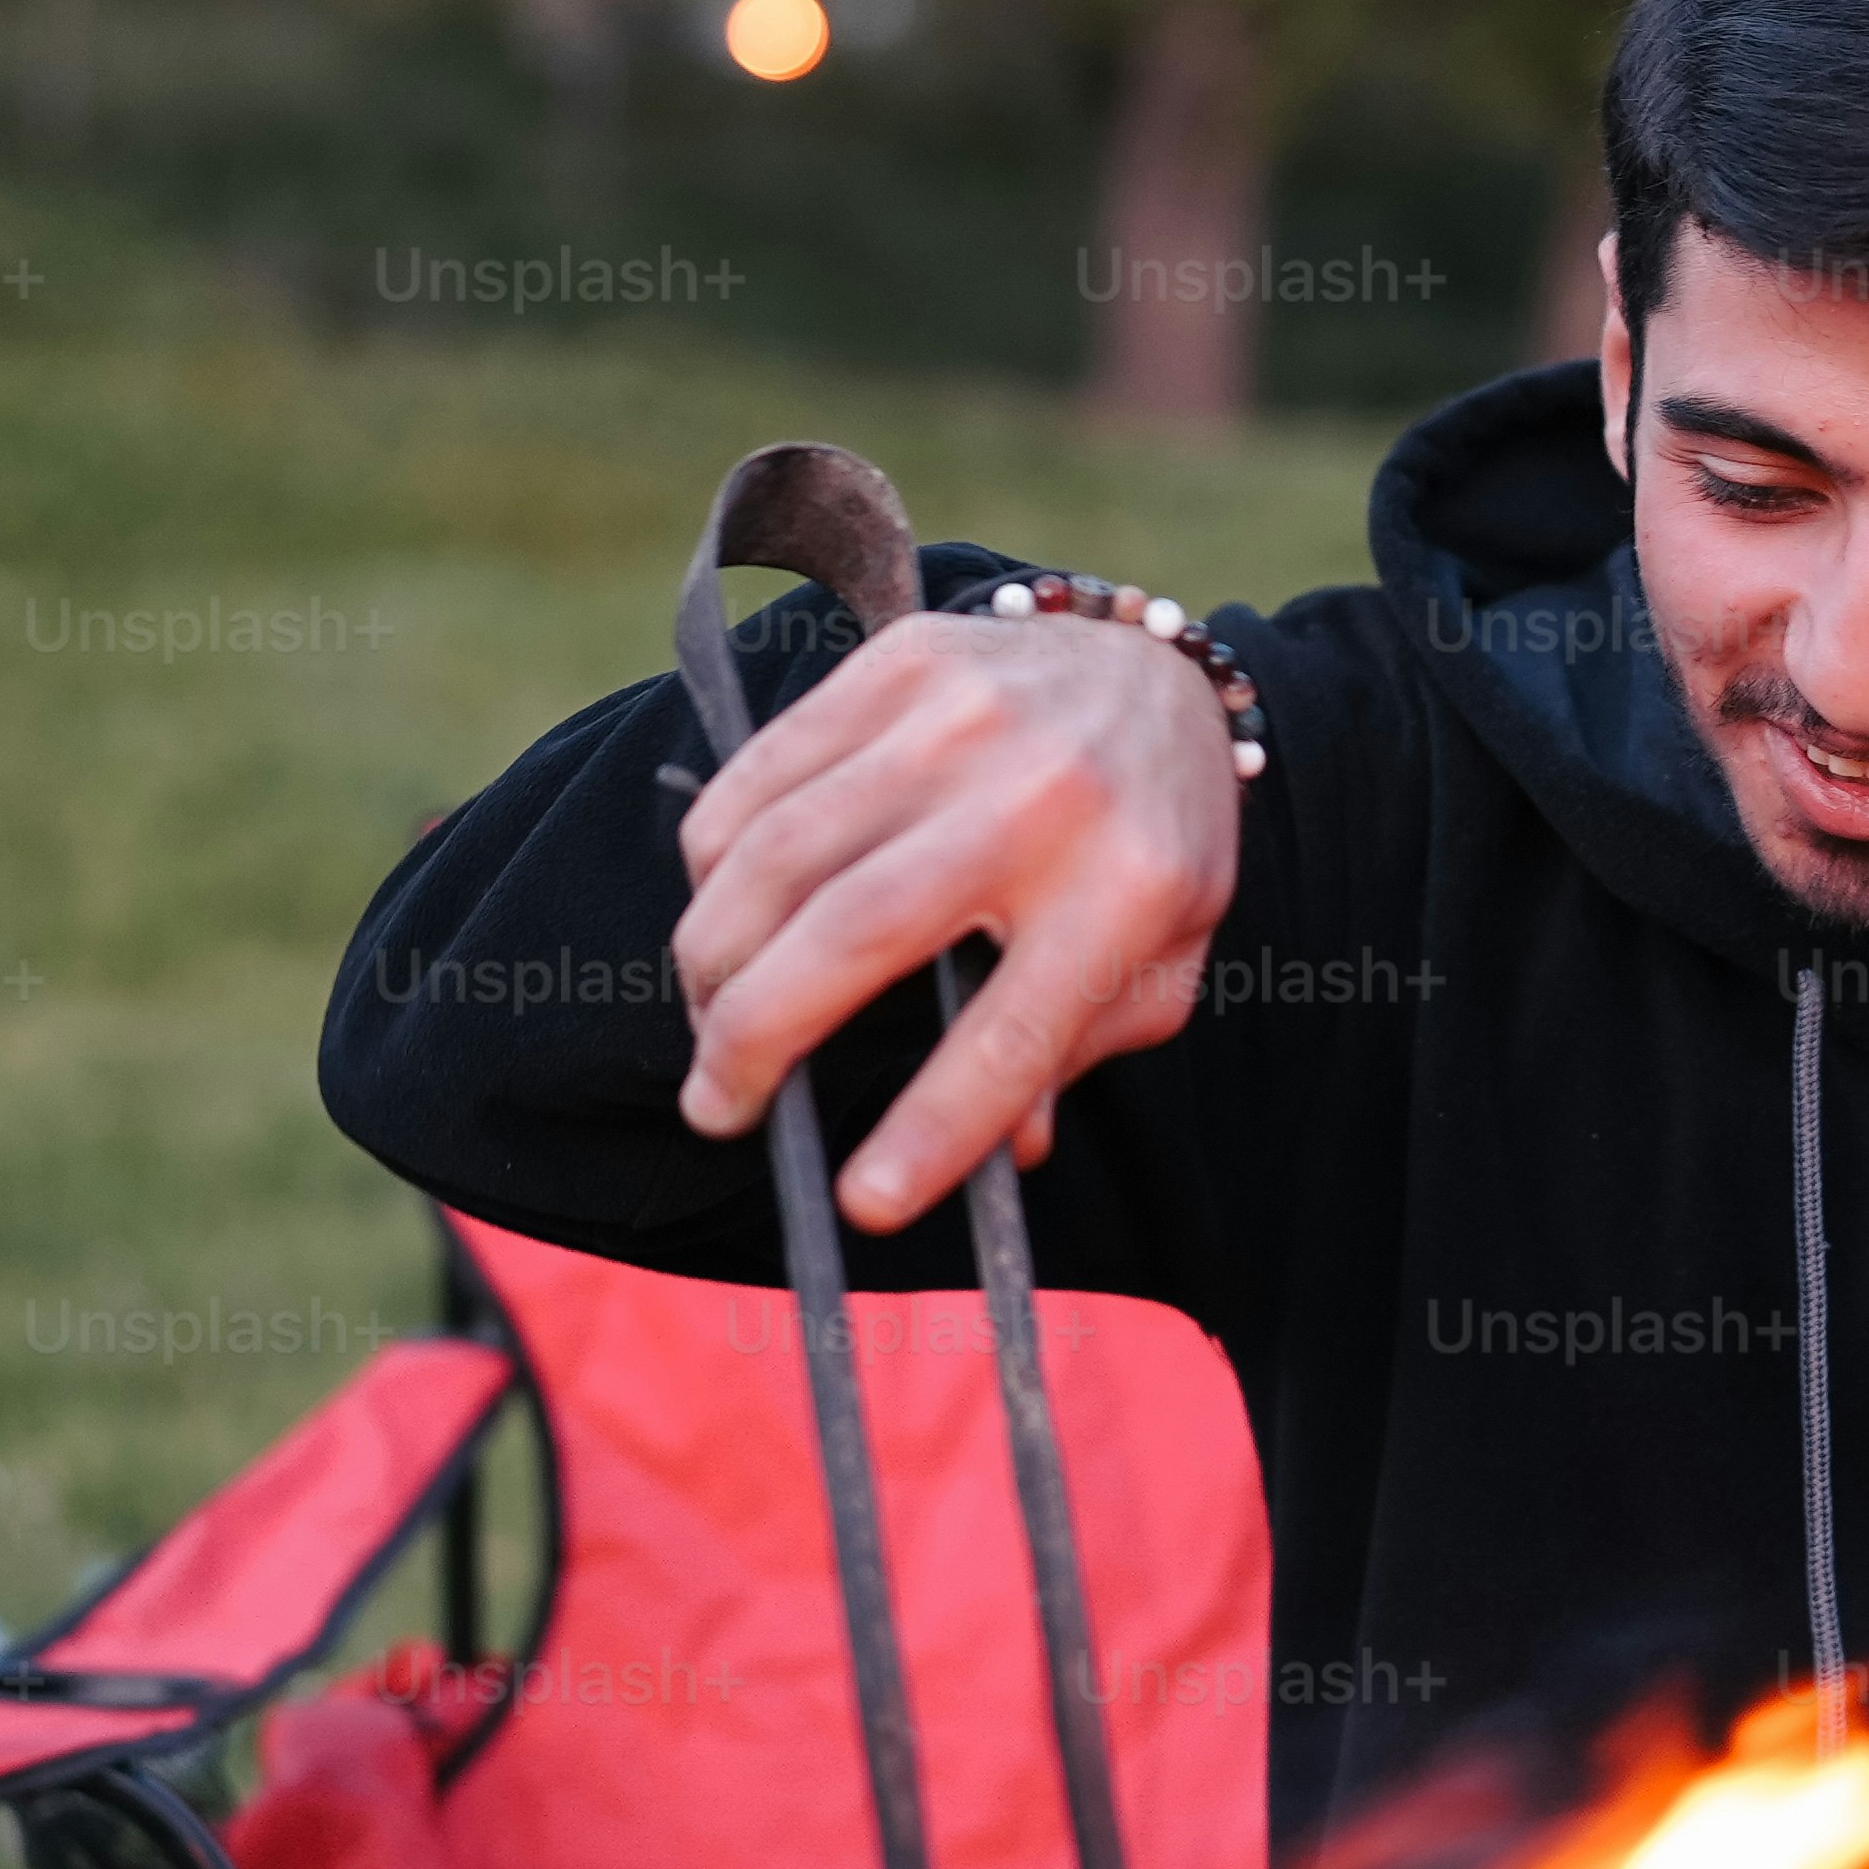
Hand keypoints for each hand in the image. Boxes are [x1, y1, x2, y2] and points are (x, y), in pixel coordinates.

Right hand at [669, 604, 1242, 1233]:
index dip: (929, 1132)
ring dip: (712, 959)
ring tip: (709, 1020)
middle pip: (850, 935)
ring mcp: (959, 718)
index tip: (861, 1203)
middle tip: (717, 1106)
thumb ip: (1080, 1052)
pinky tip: (723, 916)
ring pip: (776, 853)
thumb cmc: (1150, 845)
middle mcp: (1040, 795)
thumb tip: (1006, 1150)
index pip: (1012, 1040)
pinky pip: (759, 776)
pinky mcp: (896, 665)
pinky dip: (713, 862)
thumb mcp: (1159, 963)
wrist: (1154, 673)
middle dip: (754, 1041)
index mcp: (1125, 892)